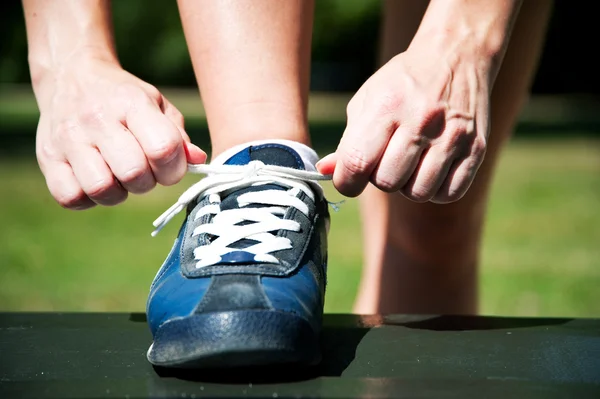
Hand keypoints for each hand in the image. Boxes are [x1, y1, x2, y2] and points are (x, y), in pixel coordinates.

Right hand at [34, 58, 205, 209]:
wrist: (72, 76)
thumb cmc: (124, 98)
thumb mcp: (158, 105)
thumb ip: (179, 135)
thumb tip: (198, 161)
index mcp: (131, 103)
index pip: (163, 148)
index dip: (174, 168)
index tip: (170, 166)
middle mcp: (96, 119)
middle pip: (133, 174)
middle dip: (148, 182)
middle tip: (144, 171)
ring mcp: (68, 139)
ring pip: (101, 189)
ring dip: (118, 193)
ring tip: (118, 176)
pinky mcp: (47, 158)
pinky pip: (71, 198)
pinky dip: (88, 199)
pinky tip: (95, 180)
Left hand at [317, 47, 490, 202]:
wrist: (455, 56)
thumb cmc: (401, 84)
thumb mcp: (367, 101)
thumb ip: (346, 141)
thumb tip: (323, 171)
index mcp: (387, 107)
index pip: (357, 163)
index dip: (347, 181)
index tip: (349, 177)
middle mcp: (422, 121)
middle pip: (387, 182)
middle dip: (379, 178)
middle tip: (386, 160)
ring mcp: (452, 136)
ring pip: (418, 192)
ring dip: (408, 185)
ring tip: (410, 162)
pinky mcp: (476, 149)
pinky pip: (448, 194)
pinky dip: (435, 189)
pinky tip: (431, 169)